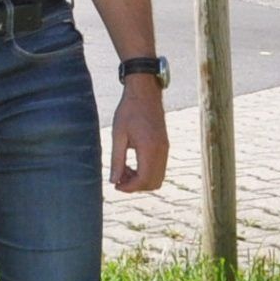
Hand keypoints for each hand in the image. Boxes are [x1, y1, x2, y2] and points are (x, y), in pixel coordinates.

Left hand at [110, 76, 168, 194]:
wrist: (145, 92)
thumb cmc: (129, 110)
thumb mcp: (118, 135)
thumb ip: (117, 160)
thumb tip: (113, 181)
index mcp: (149, 149)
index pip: (143, 180)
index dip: (129, 188)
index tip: (116, 185)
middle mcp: (161, 151)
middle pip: (154, 183)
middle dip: (136, 186)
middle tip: (119, 177)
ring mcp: (165, 148)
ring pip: (158, 177)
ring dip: (142, 179)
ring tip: (125, 169)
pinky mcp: (165, 145)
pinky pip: (160, 167)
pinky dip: (147, 171)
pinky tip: (133, 162)